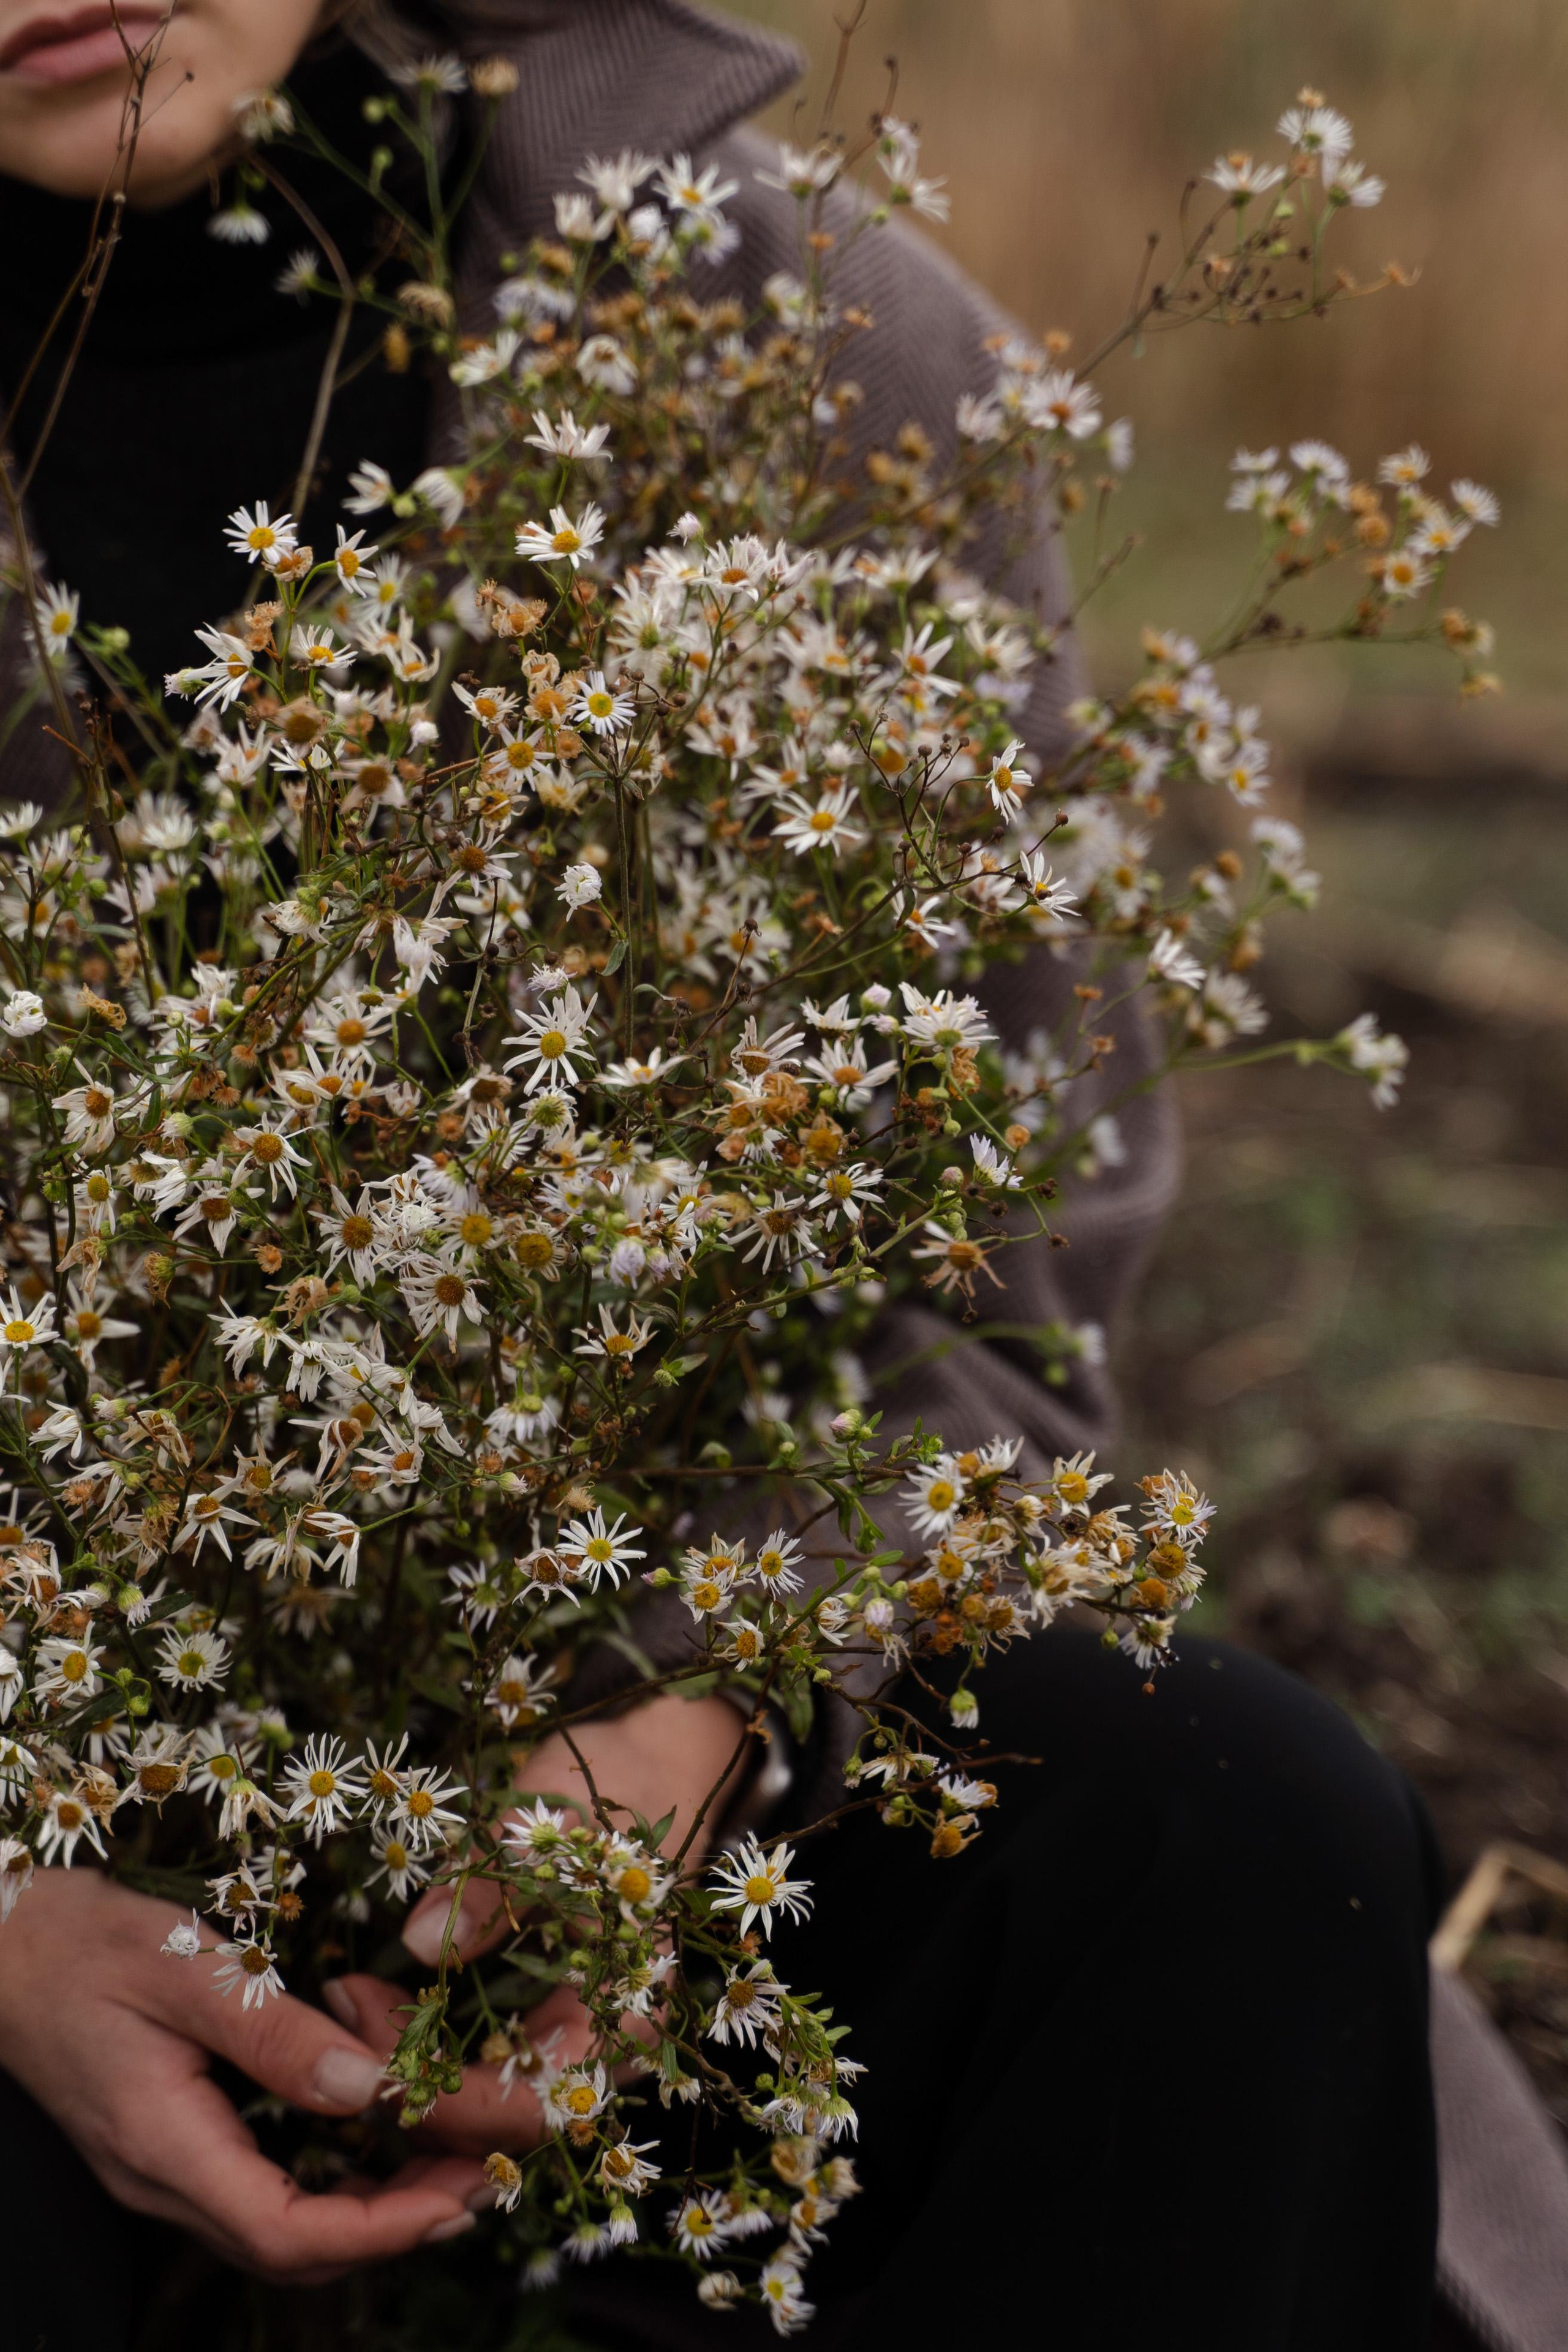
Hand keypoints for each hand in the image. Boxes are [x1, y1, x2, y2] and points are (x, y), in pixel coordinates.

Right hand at [0, 1869, 487, 2282]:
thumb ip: (275, 2031)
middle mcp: (163, 2177)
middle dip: (391, 2228)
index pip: (283, 2232)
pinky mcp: (171, 2145)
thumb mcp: (186, 1967)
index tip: (456, 2201)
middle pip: (290, 2249)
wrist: (6, 1949)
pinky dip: (329, 2186)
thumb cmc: (85, 1945)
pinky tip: (376, 2147)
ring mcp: (164, 2168)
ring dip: (367, 2212)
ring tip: (448, 2168)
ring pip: (277, 2229)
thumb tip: (371, 2086)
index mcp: (163, 2144)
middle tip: (479, 2182)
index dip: (378, 2230)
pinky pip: (259, 2193)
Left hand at [323, 1690, 750, 2160]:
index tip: (374, 2068)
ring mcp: (578, 2037)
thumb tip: (418, 1943)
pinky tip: (378, 2004)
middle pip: (505, 2122)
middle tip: (346, 2011)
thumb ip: (491, 1885)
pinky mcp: (548, 2021)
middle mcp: (607, 2046)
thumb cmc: (608, 1795)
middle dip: (417, 2088)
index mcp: (626, 2015)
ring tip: (351, 2000)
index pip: (536, 2106)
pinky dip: (429, 2051)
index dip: (453, 2102)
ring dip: (415, 2072)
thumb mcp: (546, 1826)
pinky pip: (484, 2066)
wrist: (652, 1769)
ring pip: (488, 2103)